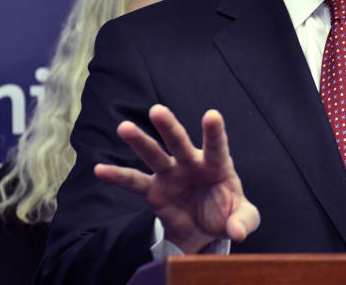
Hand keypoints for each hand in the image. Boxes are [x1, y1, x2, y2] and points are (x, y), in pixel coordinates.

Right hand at [94, 104, 260, 253]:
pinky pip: (134, 182)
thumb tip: (237, 234)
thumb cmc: (227, 214)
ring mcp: (171, 174)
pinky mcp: (154, 190)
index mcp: (217, 165)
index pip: (217, 146)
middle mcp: (191, 164)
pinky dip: (118, 176)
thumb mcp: (244, 218)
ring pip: (154, 154)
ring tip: (124, 127)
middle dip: (169, 127)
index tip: (212, 115)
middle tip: (157, 110)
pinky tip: (101, 170)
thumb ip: (244, 222)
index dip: (214, 132)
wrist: (204, 228)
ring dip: (140, 142)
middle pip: (180, 142)